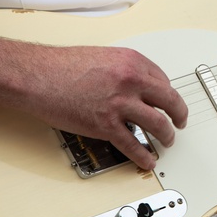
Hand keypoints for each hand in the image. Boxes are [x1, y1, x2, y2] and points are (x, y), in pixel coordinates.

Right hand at [27, 45, 187, 169]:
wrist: (36, 76)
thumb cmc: (62, 66)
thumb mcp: (104, 57)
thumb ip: (125, 70)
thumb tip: (139, 86)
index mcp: (132, 62)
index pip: (163, 80)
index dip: (168, 95)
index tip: (169, 102)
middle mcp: (131, 81)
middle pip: (170, 102)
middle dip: (179, 115)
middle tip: (180, 122)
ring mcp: (120, 104)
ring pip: (158, 124)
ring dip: (167, 136)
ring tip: (167, 141)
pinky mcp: (106, 125)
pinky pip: (133, 144)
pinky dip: (143, 155)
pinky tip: (148, 160)